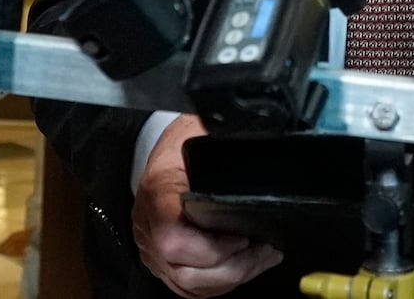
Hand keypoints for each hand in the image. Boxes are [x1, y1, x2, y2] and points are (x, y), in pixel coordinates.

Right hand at [132, 114, 282, 297]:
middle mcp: (148, 223)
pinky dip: (219, 282)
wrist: (168, 143)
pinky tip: (242, 265)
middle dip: (234, 268)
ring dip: (232, 277)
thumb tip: (262, 143)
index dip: (211, 249)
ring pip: (189, 284)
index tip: (243, 237)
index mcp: (158, 189)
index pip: (171, 237)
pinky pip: (188, 284)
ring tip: (261, 258)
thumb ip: (229, 144)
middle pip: (185, 271)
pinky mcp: (161, 257)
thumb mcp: (206, 131)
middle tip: (265, 250)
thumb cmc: (186, 136)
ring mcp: (151, 244)